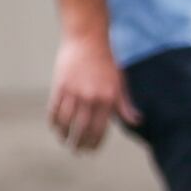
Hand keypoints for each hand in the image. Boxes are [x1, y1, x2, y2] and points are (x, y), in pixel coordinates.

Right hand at [48, 35, 138, 152]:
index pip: (100, 130)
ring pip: (66, 123)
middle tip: (77, 151)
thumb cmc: (107, 62)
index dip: (95, 143)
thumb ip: (125, 104)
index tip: (91, 150)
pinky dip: (54, 122)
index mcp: (108, 98)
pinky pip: (54, 111)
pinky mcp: (60, 86)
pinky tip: (56, 128)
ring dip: (64, 136)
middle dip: (79, 144)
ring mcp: (74, 92)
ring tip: (65, 141)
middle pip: (82, 129)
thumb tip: (136, 121)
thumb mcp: (120, 82)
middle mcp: (91, 97)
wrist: (87, 40)